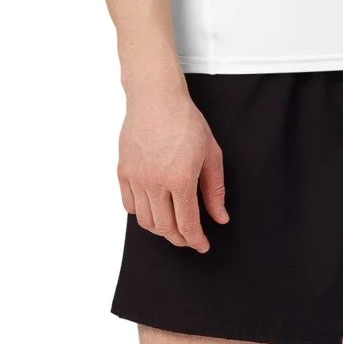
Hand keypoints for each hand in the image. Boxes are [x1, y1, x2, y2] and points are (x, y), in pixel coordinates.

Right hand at [118, 86, 227, 251]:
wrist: (155, 98)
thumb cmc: (186, 121)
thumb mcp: (211, 154)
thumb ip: (215, 190)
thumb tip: (219, 218)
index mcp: (180, 179)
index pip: (187, 223)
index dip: (196, 240)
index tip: (202, 245)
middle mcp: (154, 182)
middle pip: (165, 227)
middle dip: (180, 238)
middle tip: (189, 238)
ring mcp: (136, 178)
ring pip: (145, 220)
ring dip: (160, 230)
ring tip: (172, 226)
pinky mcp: (123, 171)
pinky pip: (129, 205)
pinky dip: (141, 215)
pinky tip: (153, 210)